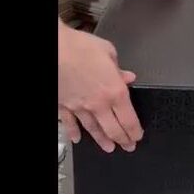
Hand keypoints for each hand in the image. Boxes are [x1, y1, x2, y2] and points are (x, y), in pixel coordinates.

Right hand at [58, 22, 143, 152]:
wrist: (55, 47)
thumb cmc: (80, 46)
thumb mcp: (108, 52)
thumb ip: (119, 69)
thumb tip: (128, 77)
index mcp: (115, 91)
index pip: (129, 119)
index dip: (135, 132)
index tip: (138, 136)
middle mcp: (98, 103)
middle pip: (114, 129)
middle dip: (123, 140)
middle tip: (128, 146)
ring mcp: (79, 107)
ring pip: (94, 129)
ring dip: (102, 140)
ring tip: (109, 147)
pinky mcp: (64, 105)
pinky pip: (70, 123)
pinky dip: (74, 132)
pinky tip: (77, 139)